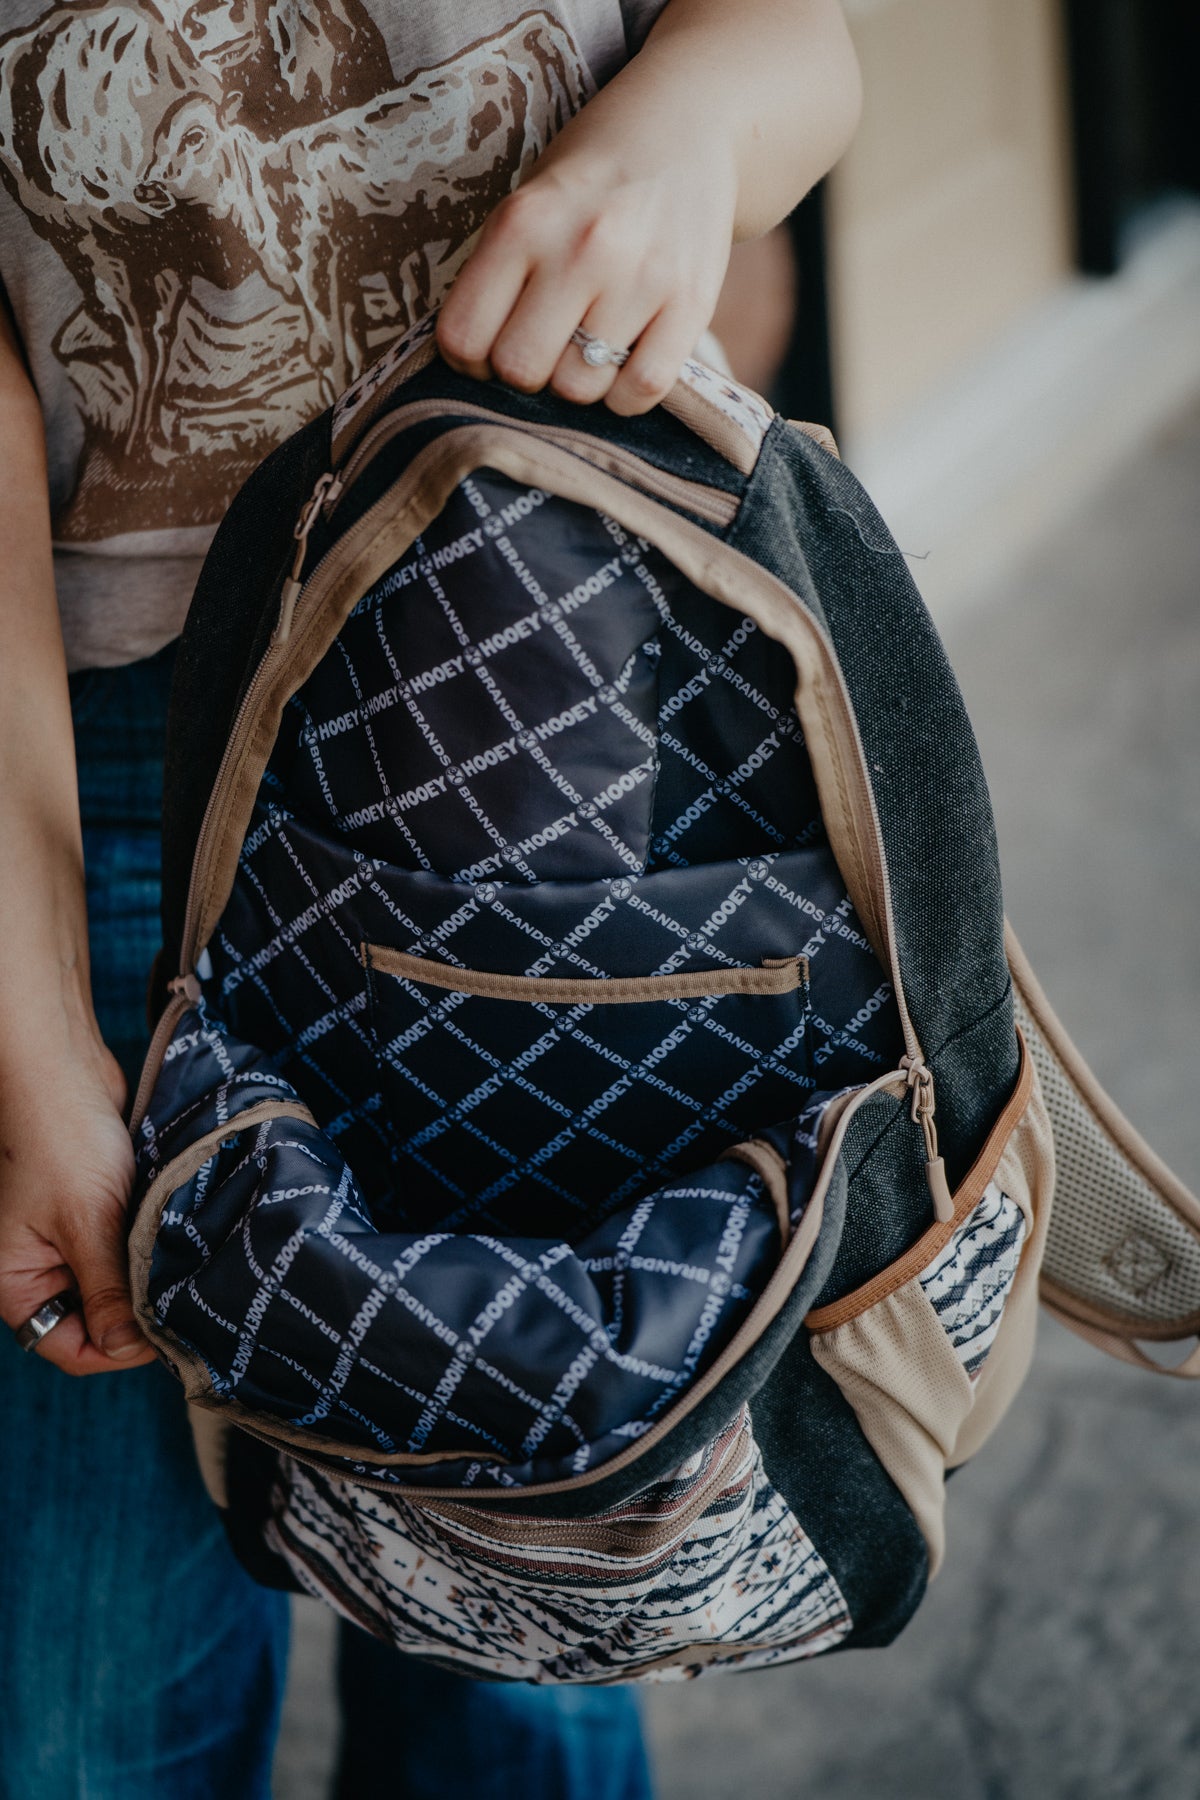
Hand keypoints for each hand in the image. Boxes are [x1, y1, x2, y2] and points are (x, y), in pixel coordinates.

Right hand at [0, 1036, 153, 1374]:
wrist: (61, 1066)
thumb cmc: (59, 1139)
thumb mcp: (85, 1222)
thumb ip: (106, 1290)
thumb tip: (128, 1346)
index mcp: (16, 1283)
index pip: (70, 1348)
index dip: (118, 1349)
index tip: (166, 1330)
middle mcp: (38, 1266)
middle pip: (96, 1319)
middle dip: (136, 1309)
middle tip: (181, 1293)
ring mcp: (67, 1237)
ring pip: (116, 1281)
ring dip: (145, 1274)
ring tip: (178, 1260)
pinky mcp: (96, 1208)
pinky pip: (125, 1245)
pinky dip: (147, 1243)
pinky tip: (173, 1234)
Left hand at [437, 90, 737, 415]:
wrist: (687, 127)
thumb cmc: (590, 180)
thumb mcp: (526, 204)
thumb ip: (498, 277)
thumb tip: (479, 369)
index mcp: (523, 220)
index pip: (463, 337)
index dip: (470, 359)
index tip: (490, 347)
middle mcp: (582, 247)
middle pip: (521, 369)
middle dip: (525, 371)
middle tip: (544, 345)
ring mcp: (642, 276)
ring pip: (580, 387)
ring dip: (578, 382)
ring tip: (589, 346)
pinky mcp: (692, 303)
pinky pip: (641, 390)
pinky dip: (625, 394)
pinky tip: (625, 362)